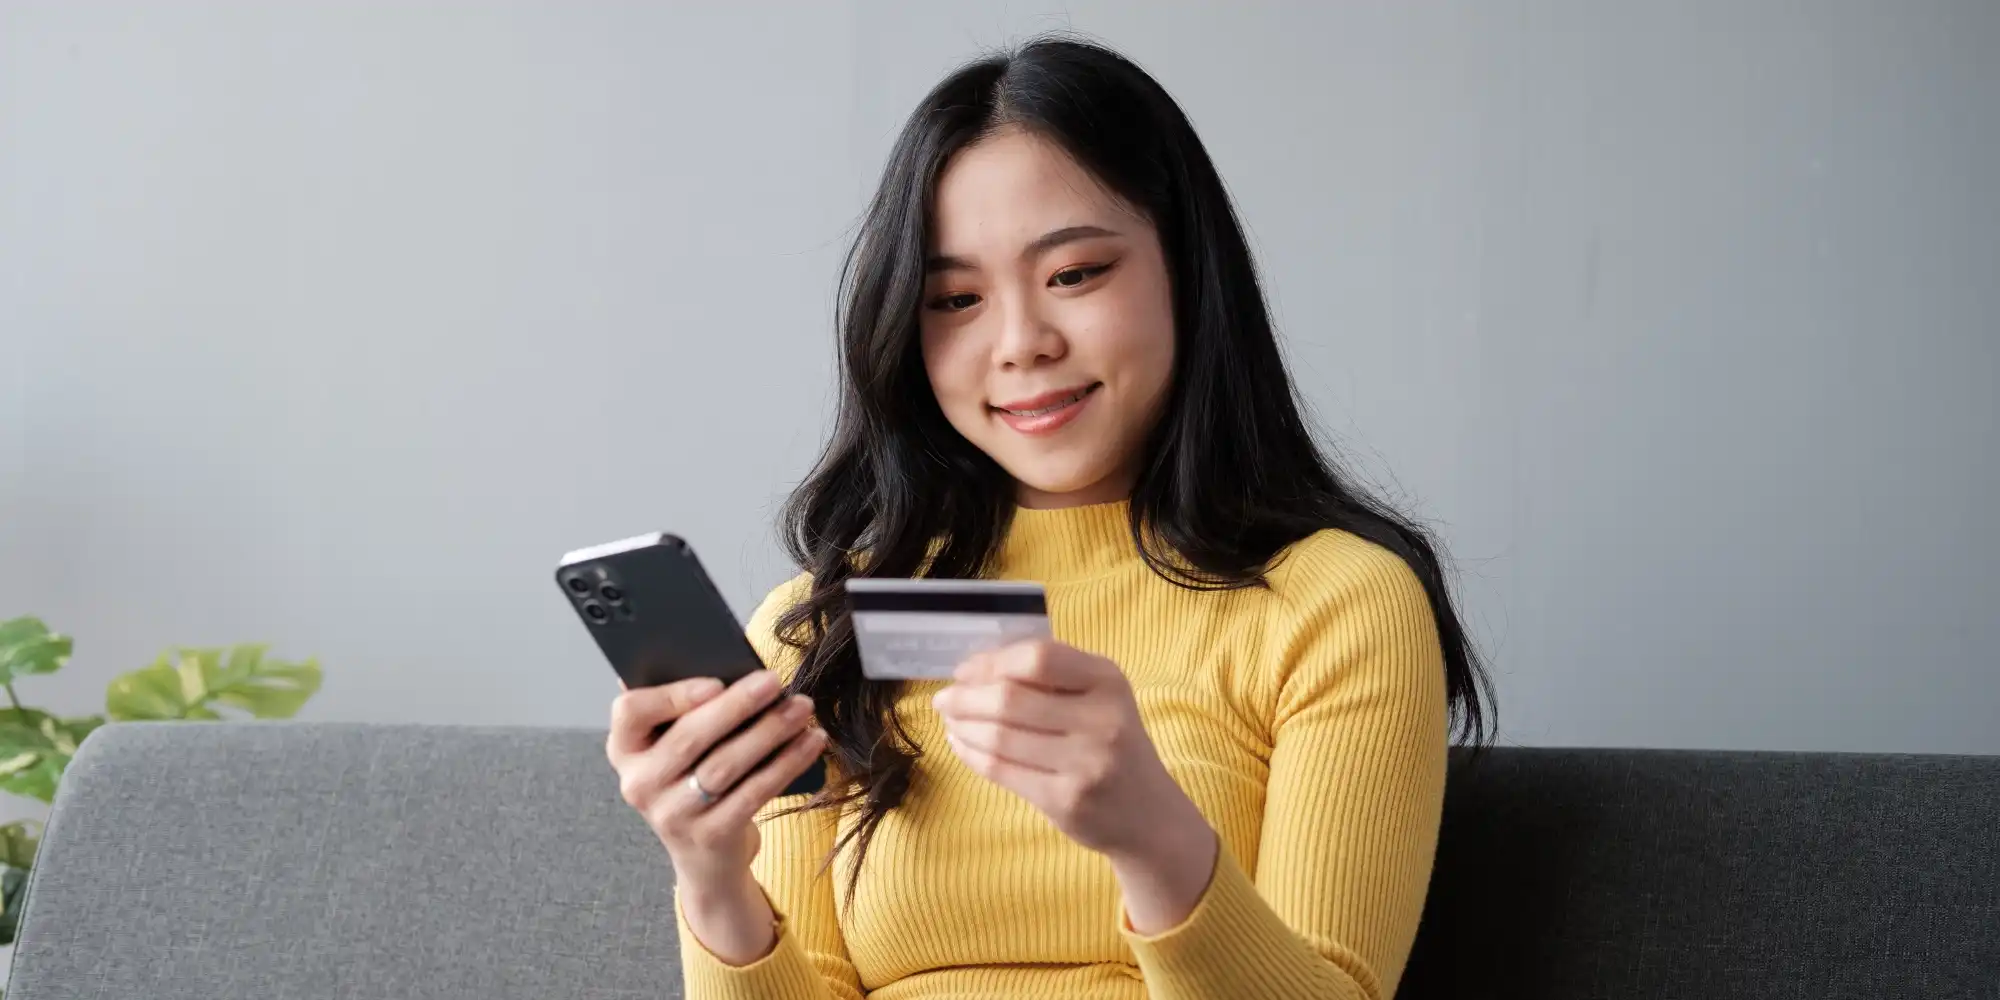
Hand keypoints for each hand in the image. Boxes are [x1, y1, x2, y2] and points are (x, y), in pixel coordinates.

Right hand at [605, 670, 826, 891]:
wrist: (705, 857)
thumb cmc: (692, 781)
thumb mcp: (674, 747)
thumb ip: (685, 709)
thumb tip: (727, 664)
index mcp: (625, 749)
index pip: (630, 712)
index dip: (671, 695)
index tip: (715, 682)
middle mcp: (640, 784)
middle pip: (688, 737)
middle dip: (737, 705)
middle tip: (774, 682)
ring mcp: (672, 815)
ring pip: (725, 765)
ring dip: (769, 732)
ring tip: (801, 708)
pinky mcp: (710, 836)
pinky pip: (753, 793)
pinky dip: (786, 764)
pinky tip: (811, 742)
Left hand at [930, 640, 1209, 862]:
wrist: (1151, 817)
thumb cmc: (1113, 746)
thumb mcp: (1100, 699)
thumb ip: (1051, 678)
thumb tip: (975, 668)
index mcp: (1108, 681)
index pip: (1038, 659)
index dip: (991, 662)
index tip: (964, 671)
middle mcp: (1102, 719)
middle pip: (1011, 700)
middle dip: (965, 698)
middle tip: (943, 699)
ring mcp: (1085, 763)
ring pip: (1000, 738)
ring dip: (963, 727)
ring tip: (950, 721)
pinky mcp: (1066, 800)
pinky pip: (1002, 771)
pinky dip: (971, 755)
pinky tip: (961, 745)